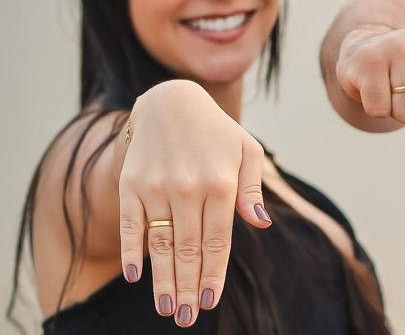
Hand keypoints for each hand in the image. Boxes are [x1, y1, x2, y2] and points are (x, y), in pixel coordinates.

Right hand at [116, 80, 270, 327]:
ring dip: (163, 279)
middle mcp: (189, 188)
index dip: (213, 274)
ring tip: (166, 308)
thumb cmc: (217, 132)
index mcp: (221, 183)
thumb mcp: (247, 151)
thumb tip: (261, 225)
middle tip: (186, 318)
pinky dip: (132, 250)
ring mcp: (157, 187)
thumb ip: (253, 190)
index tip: (210, 301)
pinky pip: (131, 223)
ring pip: (161, 243)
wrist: (170, 102)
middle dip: (187, 287)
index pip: (217, 240)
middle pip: (189, 249)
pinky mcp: (131, 184)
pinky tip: (135, 275)